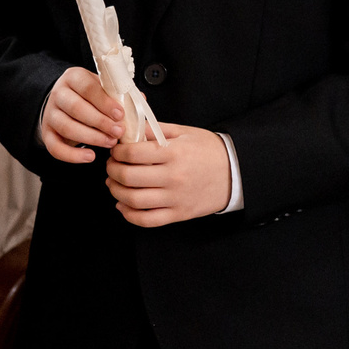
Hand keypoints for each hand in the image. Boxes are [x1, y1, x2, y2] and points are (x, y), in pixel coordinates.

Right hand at [40, 67, 123, 162]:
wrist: (66, 105)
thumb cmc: (91, 97)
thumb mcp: (104, 89)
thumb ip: (120, 94)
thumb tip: (141, 100)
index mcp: (74, 77)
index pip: (87, 87)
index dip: (104, 102)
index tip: (120, 114)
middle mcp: (58, 94)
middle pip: (76, 108)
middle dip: (100, 122)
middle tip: (118, 132)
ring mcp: (50, 114)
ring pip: (66, 127)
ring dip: (91, 137)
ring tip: (110, 143)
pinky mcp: (47, 133)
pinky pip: (54, 147)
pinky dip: (72, 155)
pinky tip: (90, 157)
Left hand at [103, 122, 231, 226]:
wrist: (236, 172)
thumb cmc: (209, 150)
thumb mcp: (184, 132)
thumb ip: (154, 130)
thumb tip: (128, 129)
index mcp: (174, 153)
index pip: (133, 154)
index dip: (118, 152)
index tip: (117, 151)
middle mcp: (173, 177)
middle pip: (129, 177)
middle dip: (113, 171)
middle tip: (112, 166)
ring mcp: (176, 198)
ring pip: (134, 200)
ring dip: (116, 192)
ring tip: (114, 183)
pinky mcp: (179, 214)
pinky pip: (147, 220)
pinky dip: (129, 214)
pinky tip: (123, 205)